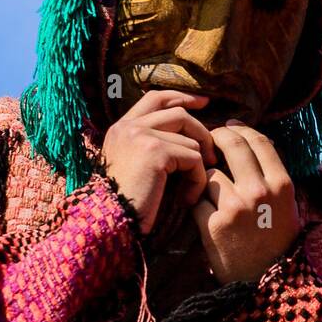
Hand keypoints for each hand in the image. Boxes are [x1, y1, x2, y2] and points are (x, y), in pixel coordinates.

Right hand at [102, 90, 216, 233]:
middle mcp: (128, 126)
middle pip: (179, 113)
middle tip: (213, 155)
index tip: (204, 103)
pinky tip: (187, 199)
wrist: (108, 223)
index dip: (182, 98)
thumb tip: (189, 135)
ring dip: (199, 166)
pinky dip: (197, 180)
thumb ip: (152, 145)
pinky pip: (194, 158)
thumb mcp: (135, 167)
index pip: (156, 98)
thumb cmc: (125, 204)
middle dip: (202, 132)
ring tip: (191, 189)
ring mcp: (140, 135)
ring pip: (190, 139)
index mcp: (121, 128)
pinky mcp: (155, 151)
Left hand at [193, 121, 300, 284]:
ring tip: (207, 190)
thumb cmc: (275, 240)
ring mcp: (236, 207)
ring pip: (210, 172)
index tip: (229, 127)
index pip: (259, 140)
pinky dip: (196, 203)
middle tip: (208, 142)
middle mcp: (260, 191)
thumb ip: (271, 174)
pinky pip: (196, 198)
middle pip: (232, 145)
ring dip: (204, 178)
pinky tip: (201, 212)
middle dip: (215, 138)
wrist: (264, 283)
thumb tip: (248, 140)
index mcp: (282, 183)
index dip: (240, 129)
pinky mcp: (213, 224)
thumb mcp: (286, 204)